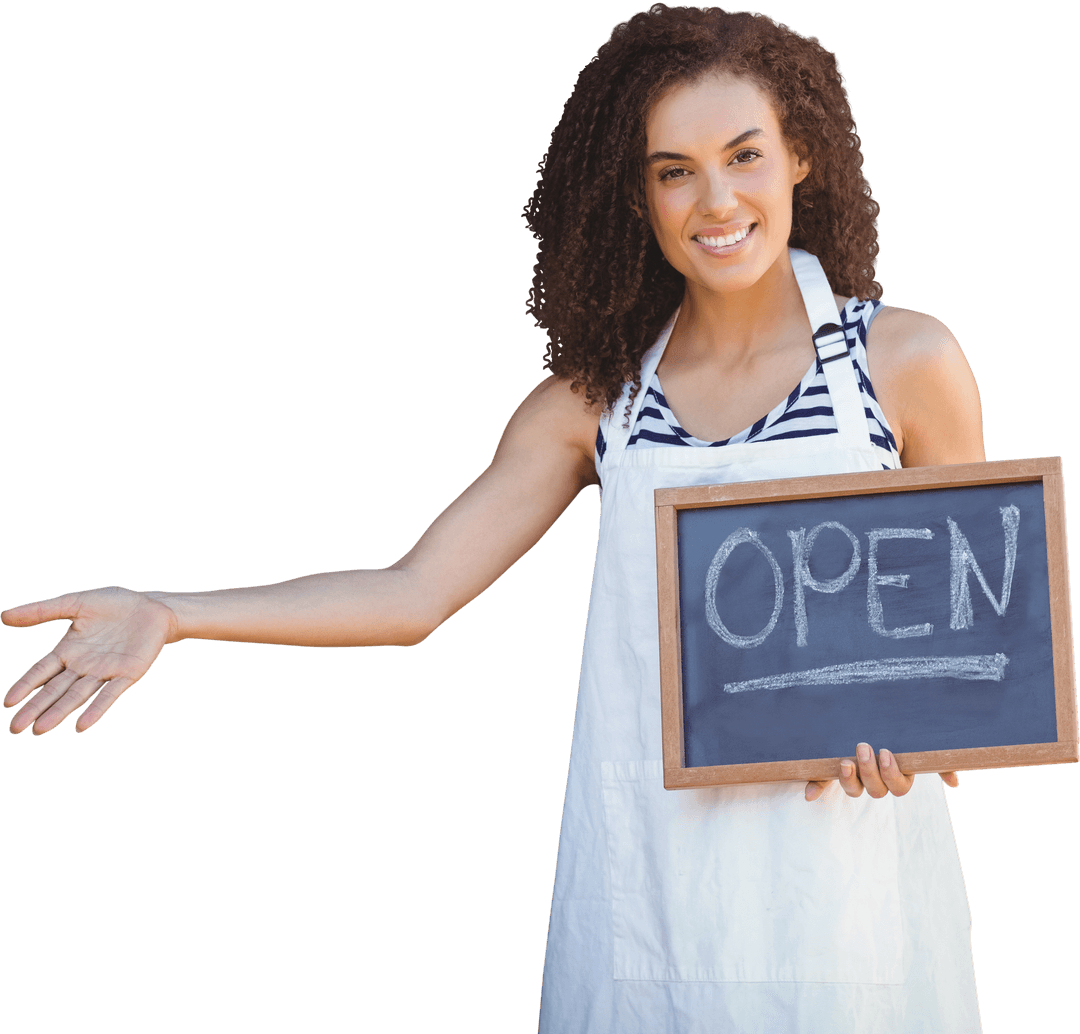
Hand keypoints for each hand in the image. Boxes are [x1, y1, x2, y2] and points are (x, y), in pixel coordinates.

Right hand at [3, 587, 178, 734]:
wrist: (153, 606)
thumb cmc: (115, 604)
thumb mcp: (76, 603)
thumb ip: (42, 610)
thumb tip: (3, 616)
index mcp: (68, 650)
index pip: (41, 672)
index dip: (25, 686)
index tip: (9, 702)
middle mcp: (83, 665)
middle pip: (54, 690)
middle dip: (36, 708)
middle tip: (16, 728)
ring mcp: (104, 672)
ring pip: (77, 696)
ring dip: (59, 712)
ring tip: (41, 729)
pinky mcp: (127, 674)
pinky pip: (109, 694)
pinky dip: (96, 709)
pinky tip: (82, 724)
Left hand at [804, 742, 958, 801]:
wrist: (867, 713)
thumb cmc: (898, 727)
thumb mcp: (916, 739)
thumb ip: (937, 759)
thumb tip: (954, 782)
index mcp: (897, 775)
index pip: (898, 786)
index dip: (891, 774)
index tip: (886, 753)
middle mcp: (876, 780)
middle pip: (876, 790)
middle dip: (870, 771)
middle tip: (864, 747)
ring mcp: (854, 775)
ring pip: (854, 790)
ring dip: (849, 779)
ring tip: (845, 760)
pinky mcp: (833, 769)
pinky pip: (823, 783)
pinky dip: (816, 788)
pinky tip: (809, 793)